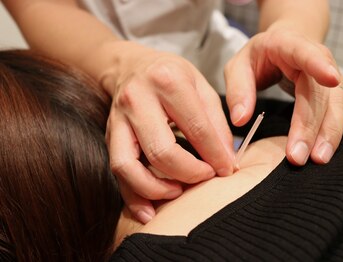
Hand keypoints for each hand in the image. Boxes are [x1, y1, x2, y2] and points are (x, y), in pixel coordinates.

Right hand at [103, 42, 234, 223]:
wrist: (130, 66)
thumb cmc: (170, 74)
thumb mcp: (201, 85)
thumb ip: (216, 121)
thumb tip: (227, 158)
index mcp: (167, 82)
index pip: (197, 128)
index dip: (216, 155)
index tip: (228, 170)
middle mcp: (137, 100)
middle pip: (161, 151)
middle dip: (188, 174)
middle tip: (205, 178)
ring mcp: (118, 120)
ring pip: (128, 166)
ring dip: (155, 189)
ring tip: (177, 193)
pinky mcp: (109, 135)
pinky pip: (117, 171)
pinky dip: (132, 195)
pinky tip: (148, 210)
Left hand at [224, 28, 342, 165]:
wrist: (284, 43)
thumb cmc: (258, 56)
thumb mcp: (238, 67)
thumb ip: (238, 90)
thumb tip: (240, 120)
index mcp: (287, 45)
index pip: (305, 52)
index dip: (318, 64)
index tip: (330, 79)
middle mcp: (316, 58)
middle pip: (319, 92)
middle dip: (310, 125)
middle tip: (297, 155)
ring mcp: (329, 75)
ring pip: (337, 104)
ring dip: (327, 133)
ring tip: (317, 158)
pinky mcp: (332, 92)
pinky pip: (338, 112)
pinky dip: (331, 132)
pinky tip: (322, 151)